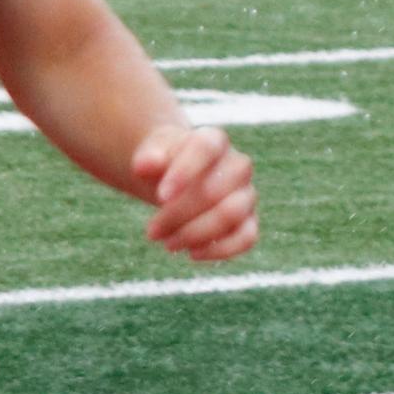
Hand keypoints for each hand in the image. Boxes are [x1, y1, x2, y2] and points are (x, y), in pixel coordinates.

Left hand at [129, 120, 255, 260]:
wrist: (180, 176)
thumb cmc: (165, 163)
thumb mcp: (151, 154)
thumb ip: (148, 156)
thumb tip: (145, 166)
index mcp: (214, 141)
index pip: (205, 149)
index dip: (185, 173)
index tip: (160, 197)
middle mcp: (237, 166)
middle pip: (216, 190)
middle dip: (179, 215)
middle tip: (151, 232)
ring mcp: (246, 194)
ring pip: (232, 214)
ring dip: (196, 233)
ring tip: (168, 243)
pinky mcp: (248, 221)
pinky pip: (247, 237)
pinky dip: (221, 249)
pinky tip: (192, 253)